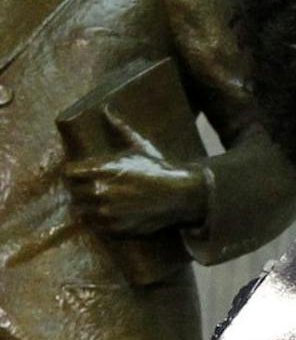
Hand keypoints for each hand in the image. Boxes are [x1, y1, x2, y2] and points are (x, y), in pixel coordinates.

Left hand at [64, 116, 208, 237]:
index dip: (72, 173)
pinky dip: (98, 222)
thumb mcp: (139, 147)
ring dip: (87, 207)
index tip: (78, 175)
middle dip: (79, 190)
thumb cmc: (159, 170)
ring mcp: (108, 211)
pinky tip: (108, 216)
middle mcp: (101, 191)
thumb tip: (106, 110)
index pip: (69, 173)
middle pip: (73, 192)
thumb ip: (119, 130)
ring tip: (97, 204)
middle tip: (88, 190)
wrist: (182, 195)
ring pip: (82, 211)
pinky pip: (95, 227)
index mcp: (103, 170)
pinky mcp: (116, 228)